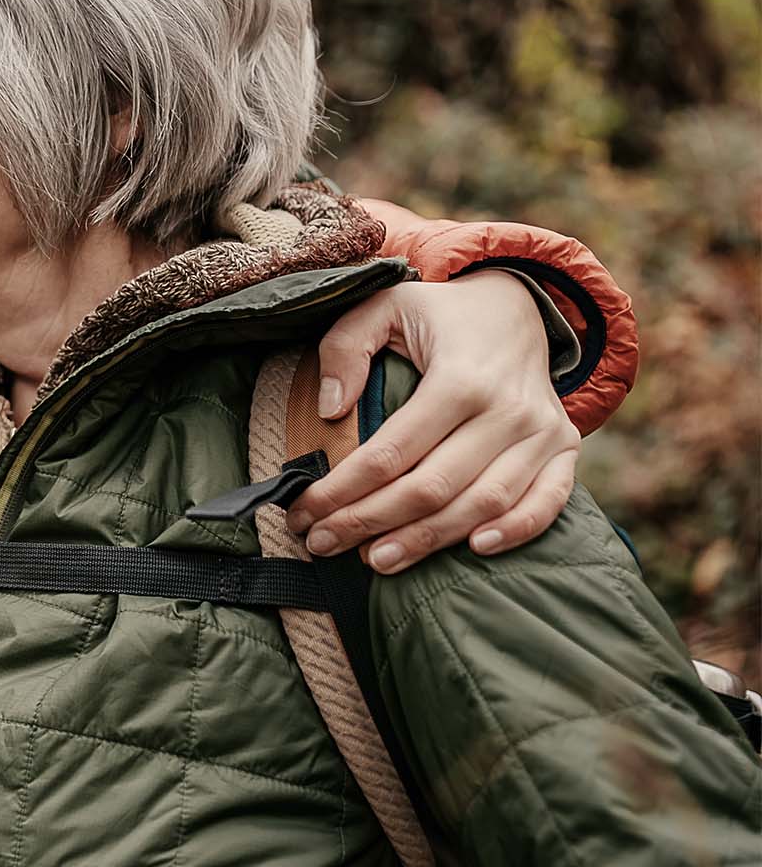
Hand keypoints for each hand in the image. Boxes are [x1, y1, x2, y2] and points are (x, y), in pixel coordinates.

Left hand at [286, 271, 579, 573]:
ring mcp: (542, 432)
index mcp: (460, 377)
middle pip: (432, 487)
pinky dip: (517, 530)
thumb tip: (329, 410)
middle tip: (322, 543)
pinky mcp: (564, 448)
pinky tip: (474, 549)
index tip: (302, 512)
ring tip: (375, 560)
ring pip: (482, 504)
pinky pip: (548, 501)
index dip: (342, 490)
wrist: (516, 306)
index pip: (392, 452)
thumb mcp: (383, 306)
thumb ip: (346, 348)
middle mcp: (507, 409)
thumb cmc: (438, 314)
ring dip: (427, 540)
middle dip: (370, 522)